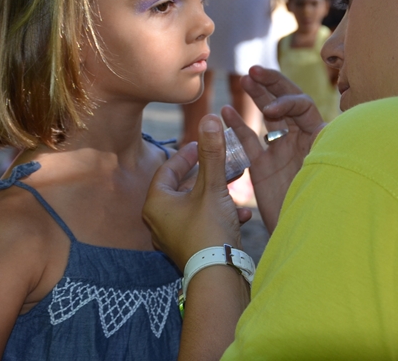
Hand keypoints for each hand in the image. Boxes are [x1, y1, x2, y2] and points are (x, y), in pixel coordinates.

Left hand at [144, 116, 245, 269]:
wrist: (217, 277)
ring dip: (218, 193)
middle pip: (183, 187)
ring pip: (196, 205)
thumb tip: (209, 119)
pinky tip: (241, 214)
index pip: (167, 169)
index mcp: (157, 203)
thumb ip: (212, 153)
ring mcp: (174, 236)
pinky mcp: (190, 248)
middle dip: (208, 173)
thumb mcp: (213, 187)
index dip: (186, 153)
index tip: (202, 143)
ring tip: (237, 184)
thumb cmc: (209, 230)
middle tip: (223, 162)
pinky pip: (203, 223)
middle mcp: (160, 220)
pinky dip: (220, 214)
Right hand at [222, 66, 326, 233]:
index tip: (270, 111)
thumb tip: (330, 129)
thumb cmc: (324, 206)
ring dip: (256, 97)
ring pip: (267, 117)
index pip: (303, 106)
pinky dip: (238, 125)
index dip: (287, 101)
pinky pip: (249, 141)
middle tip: (254, 71)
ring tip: (244, 80)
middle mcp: (301, 141)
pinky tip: (225, 112)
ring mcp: (281, 152)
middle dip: (271, 85)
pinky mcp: (264, 167)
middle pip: (286, 103)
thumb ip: (327, 151)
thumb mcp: (328, 173)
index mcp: (319, 138)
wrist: (308, 236)